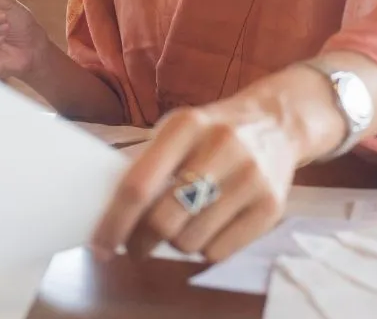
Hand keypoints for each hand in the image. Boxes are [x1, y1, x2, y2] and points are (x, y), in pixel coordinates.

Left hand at [89, 95, 300, 262]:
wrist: (277, 123)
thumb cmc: (212, 132)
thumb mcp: (178, 130)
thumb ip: (146, 165)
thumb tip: (108, 216)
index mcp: (187, 125)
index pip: (139, 185)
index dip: (113, 222)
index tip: (99, 246)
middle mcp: (221, 147)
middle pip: (164, 220)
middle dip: (141, 241)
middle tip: (136, 246)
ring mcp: (250, 178)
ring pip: (191, 241)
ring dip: (175, 244)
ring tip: (180, 226)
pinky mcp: (271, 206)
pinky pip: (219, 252)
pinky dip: (204, 250)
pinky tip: (208, 228)